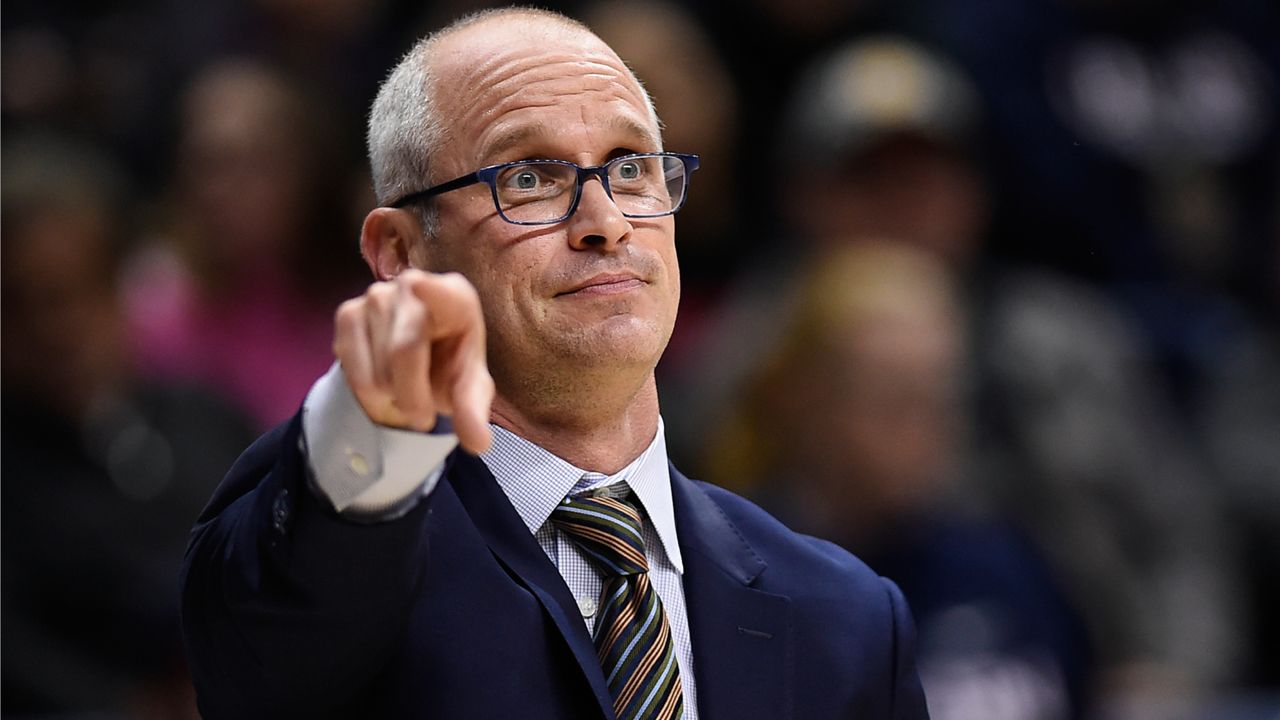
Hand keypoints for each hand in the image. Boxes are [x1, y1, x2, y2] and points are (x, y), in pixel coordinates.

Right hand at [333, 269, 493, 452]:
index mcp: (456, 298)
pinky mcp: (348, 312)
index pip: (441, 294)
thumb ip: (473, 411)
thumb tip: (478, 444)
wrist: (417, 361)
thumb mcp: (468, 389)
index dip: (430, 291)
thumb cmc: (449, 366)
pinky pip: (351, 366)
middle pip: (404, 350)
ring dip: (391, 393)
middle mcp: (413, 285)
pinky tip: (382, 382)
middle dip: (412, 395)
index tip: (418, 286)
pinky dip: (367, 389)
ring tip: (405, 387)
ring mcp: (376, 295)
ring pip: (376, 366)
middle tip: (422, 419)